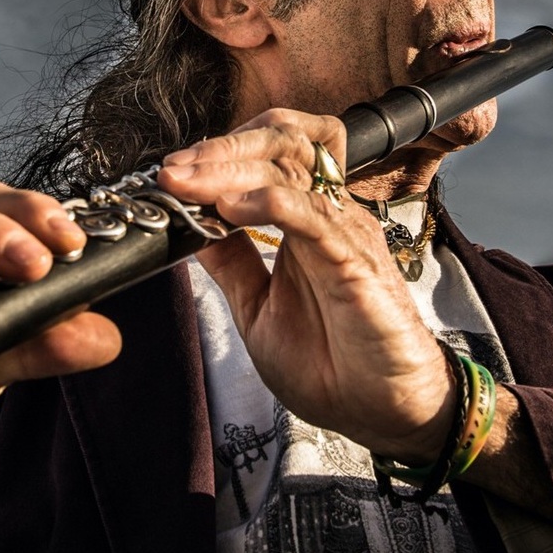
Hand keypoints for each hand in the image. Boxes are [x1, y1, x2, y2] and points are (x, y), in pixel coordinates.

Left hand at [156, 112, 455, 461]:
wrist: (380, 412)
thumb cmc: (331, 364)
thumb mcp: (257, 307)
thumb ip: (230, 262)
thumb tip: (190, 224)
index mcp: (307, 218)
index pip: (271, 150)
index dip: (220, 149)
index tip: (172, 173)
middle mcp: (327, 213)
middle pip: (282, 141)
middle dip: (220, 145)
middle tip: (172, 170)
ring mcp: (343, 230)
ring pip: (292, 166)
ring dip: (229, 167)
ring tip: (187, 182)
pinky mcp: (354, 260)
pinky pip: (312, 214)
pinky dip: (267, 202)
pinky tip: (230, 209)